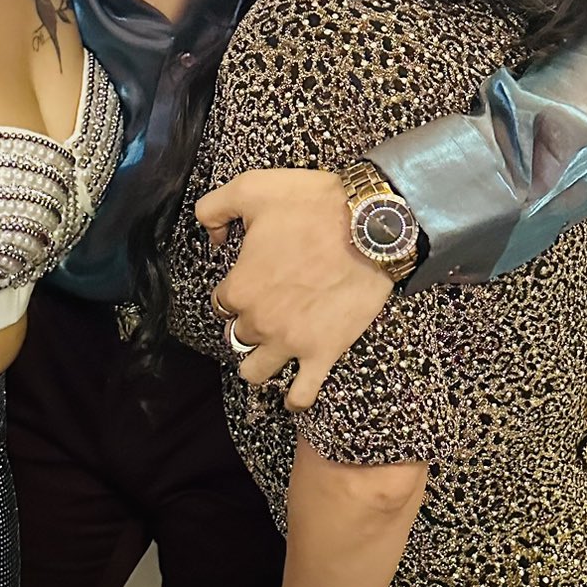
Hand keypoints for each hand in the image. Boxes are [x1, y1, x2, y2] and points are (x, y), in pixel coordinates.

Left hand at [197, 168, 392, 408]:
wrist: (372, 225)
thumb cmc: (313, 205)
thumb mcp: (251, 188)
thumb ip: (215, 208)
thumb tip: (213, 236)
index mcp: (240, 286)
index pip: (220, 302)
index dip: (233, 290)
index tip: (249, 279)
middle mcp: (260, 321)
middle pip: (238, 335)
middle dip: (247, 322)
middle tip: (267, 307)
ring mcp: (291, 342)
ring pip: (256, 371)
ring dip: (258, 361)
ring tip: (269, 349)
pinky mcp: (323, 352)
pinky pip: (302, 392)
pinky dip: (294, 398)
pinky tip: (292, 397)